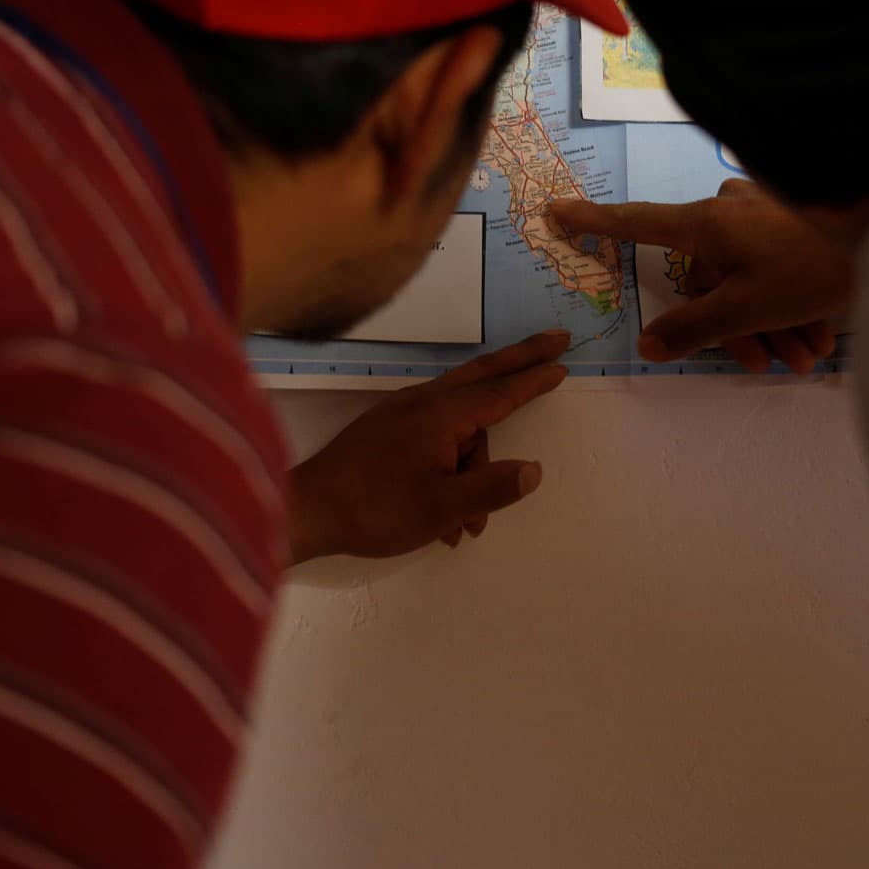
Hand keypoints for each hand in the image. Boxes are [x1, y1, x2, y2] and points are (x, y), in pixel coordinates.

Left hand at [287, 331, 568, 561]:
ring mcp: (401, 415)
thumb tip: (534, 470)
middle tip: (556, 342)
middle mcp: (422, 403)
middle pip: (482, 376)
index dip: (533, 379)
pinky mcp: (387, 432)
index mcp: (440, 416)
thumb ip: (491, 488)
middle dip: (521, 363)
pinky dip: (450, 472)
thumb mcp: (440, 508)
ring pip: (458, 430)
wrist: (306, 510)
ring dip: (473, 471)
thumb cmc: (375, 509)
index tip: (562, 361)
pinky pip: (435, 441)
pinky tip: (444, 521)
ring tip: (466, 526)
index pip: (499, 392)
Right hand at [550, 181, 852, 373]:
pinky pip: (775, 267)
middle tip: (771, 364)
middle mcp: (727, 208)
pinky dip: (792, 304)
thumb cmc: (809, 267)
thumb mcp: (746, 308)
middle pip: (710, 278)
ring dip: (773, 324)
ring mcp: (762, 209)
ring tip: (808, 357)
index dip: (594, 222)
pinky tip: (822, 337)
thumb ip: (693, 328)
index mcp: (705, 223)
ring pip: (748, 278)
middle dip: (740, 327)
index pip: (635, 223)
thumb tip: (647, 343)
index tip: (555, 211)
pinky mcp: (794, 217)